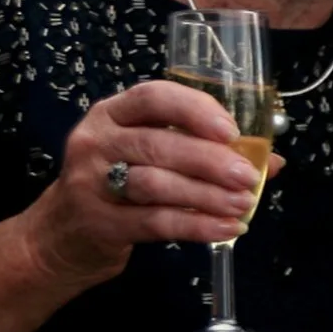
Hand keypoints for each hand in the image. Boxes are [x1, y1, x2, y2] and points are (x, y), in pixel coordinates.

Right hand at [21, 80, 269, 282]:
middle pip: (157, 144)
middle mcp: (97, 141)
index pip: (152, 97)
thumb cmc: (120, 183)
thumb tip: (269, 160)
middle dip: (209, 160)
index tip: (231, 131)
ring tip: (242, 204)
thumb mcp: (152, 156)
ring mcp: (91, 182)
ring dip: (206, 195)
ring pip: (155, 184)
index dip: (194, 110)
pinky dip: (195, 226)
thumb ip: (205, 150)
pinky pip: (154, 222)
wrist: (63, 234)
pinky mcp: (97, 222)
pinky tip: (225, 228)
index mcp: (113, 113)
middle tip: (246, 176)